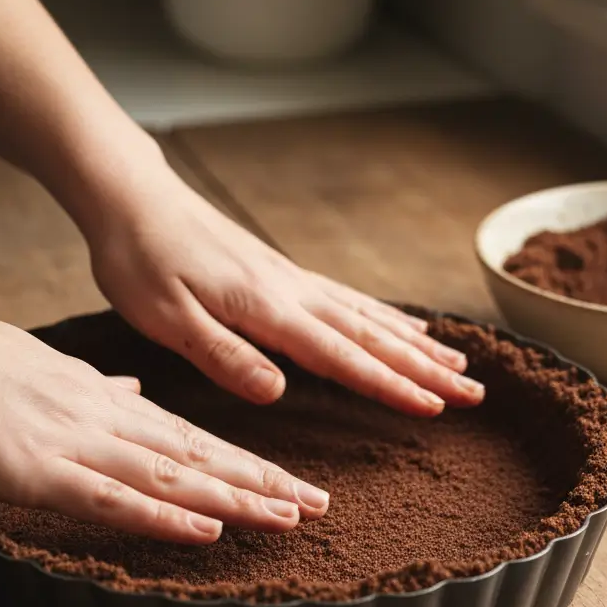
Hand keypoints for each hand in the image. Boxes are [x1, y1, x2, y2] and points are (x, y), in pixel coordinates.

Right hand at [0, 301, 329, 543]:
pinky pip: (112, 498)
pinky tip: (206, 529)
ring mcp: (75, 444)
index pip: (190, 436)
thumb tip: (132, 391)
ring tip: (289, 517)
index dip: (243, 462)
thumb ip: (93, 386)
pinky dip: (163, 515)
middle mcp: (104, 418)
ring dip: (234, 499)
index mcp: (103, 399)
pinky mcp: (37, 471)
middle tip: (319, 504)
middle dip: (263, 482)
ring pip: (172, 476)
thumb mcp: (42, 366)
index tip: (286, 480)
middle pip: (199, 456)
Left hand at [83, 159, 484, 415]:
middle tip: (474, 392)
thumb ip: (224, 356)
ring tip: (458, 364)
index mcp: (267, 309)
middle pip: (372, 336)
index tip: (436, 407)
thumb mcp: (167, 319)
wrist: (132, 199)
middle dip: (426, 368)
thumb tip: (278, 391)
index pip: (341, 356)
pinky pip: (348, 298)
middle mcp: (292, 292)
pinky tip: (404, 326)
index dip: (390, 385)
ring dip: (416, 344)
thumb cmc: (141, 261)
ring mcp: (292, 280)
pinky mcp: (283, 273)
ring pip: (369, 316)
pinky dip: (384, 316)